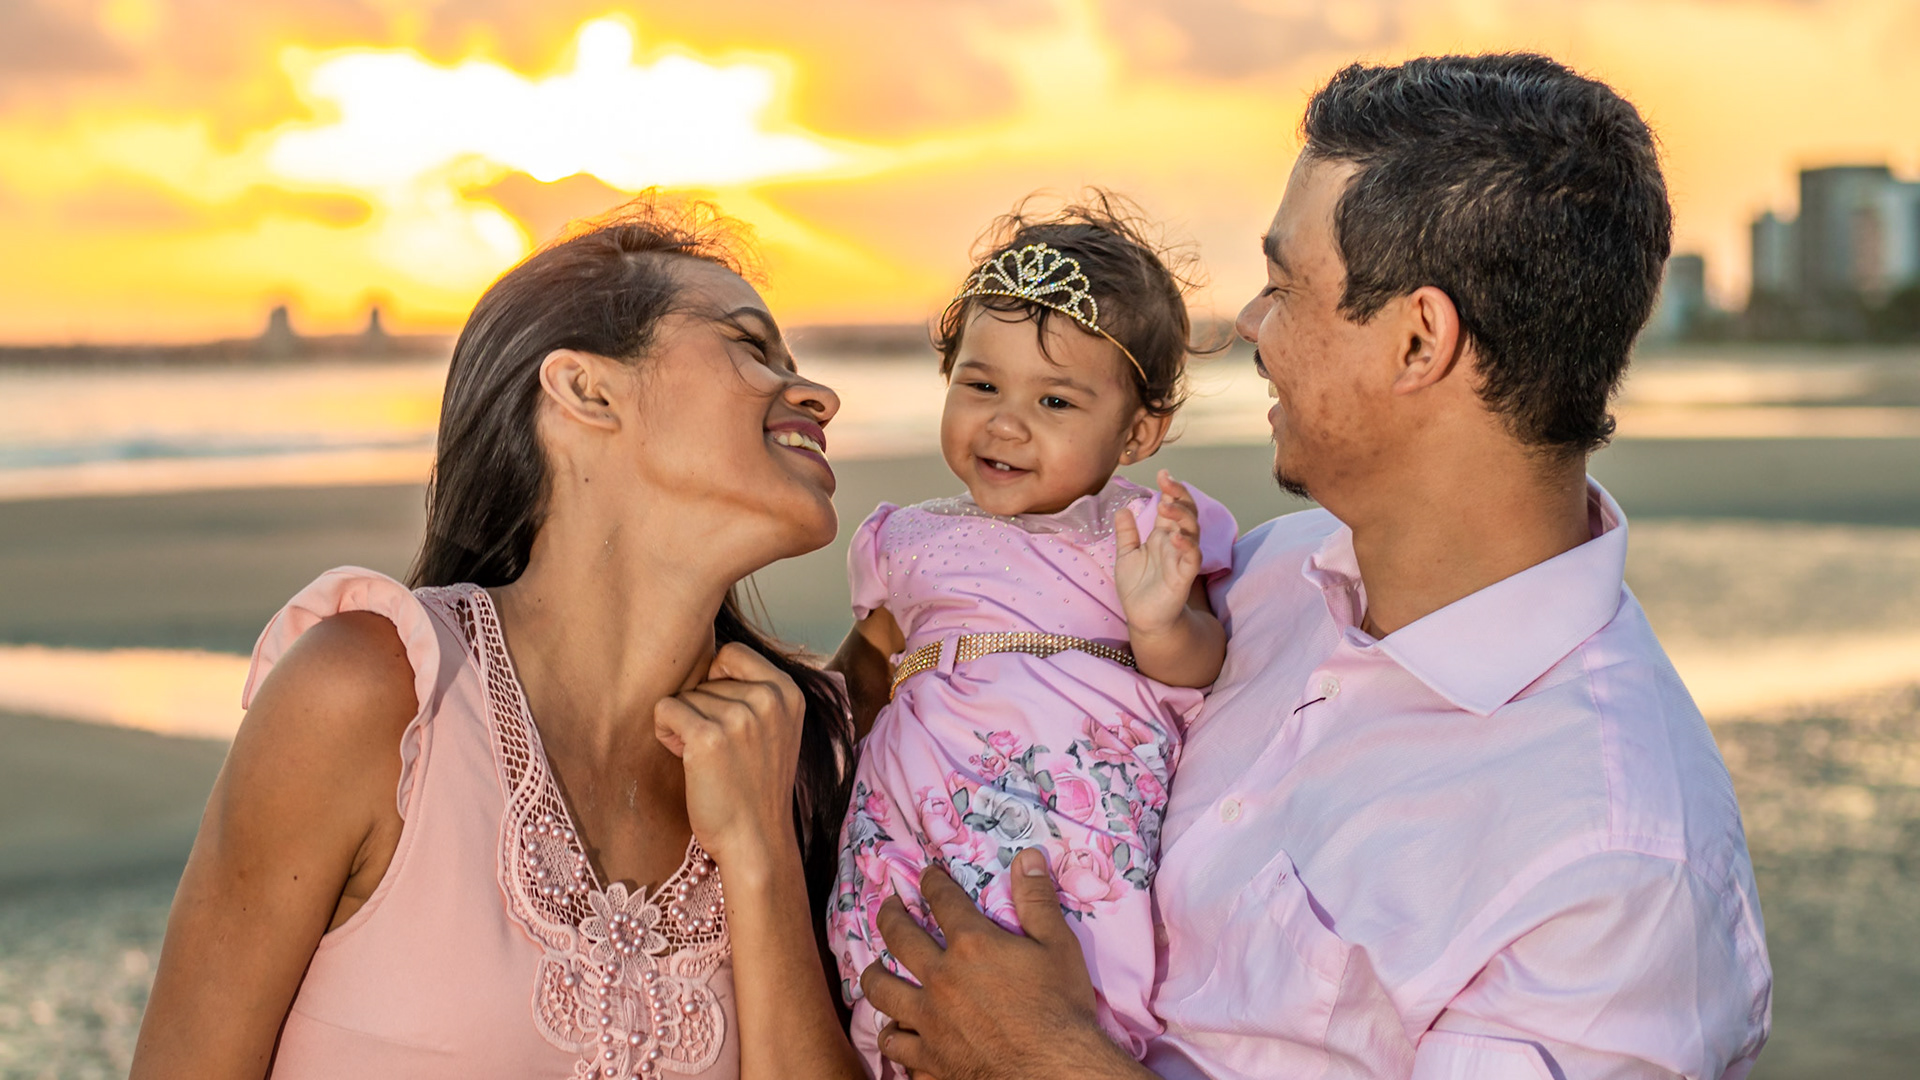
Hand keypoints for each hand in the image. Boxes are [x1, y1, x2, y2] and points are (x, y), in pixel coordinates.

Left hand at [654, 642, 803, 880]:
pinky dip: (666, 733)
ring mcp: (739, 717)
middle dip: (701, 708)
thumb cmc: (757, 786)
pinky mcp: (708, 737)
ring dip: (684, 724)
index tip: (721, 712)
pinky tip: (685, 758)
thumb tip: (707, 657)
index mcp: (788, 692)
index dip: (716, 679)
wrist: (756, 839)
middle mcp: (768, 699)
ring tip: (707, 759)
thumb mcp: (776, 729)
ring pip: (684, 696)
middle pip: (705, 678)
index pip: (733, 652)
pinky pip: (665, 710)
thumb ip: (755, 693)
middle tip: (718, 748)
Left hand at [859, 850, 1146, 1079]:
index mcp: (971, 945)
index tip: (927, 875)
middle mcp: (941, 978)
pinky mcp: (929, 1058)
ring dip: (875, 975)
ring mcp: (929, 1020)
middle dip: (890, 915)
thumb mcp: (1058, 946)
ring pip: (882, 991)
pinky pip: (895, 1044)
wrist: (1054, 1070)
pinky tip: (895, 1030)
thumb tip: (1028, 856)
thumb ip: (1038, 900)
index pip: (942, 900)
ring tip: (875, 969)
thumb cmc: (1061, 1008)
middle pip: (899, 937)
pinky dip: (893, 1035)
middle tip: (889, 907)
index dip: (932, 882)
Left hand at [1114, 470, 1203, 638]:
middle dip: (1179, 495)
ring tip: (1167, 506)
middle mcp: (1175, 543)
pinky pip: (1191, 557)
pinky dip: (1186, 544)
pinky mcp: (1184, 576)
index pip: (1172, 507)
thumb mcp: (1126, 555)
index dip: (1170, 490)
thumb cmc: (1137, 588)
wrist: (1143, 618)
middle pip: (1186, 512)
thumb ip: (1127, 533)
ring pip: (1192, 531)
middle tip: (1167, 481)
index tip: (1162, 473)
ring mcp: (1182, 558)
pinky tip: (1175, 536)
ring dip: (1182, 516)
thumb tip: (1123, 509)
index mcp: (1162, 536)